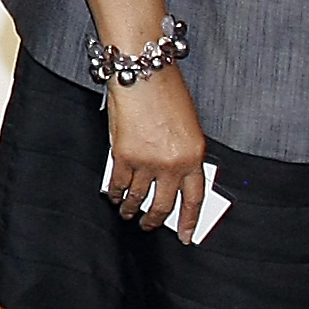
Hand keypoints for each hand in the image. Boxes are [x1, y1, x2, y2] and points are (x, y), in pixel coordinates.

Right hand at [104, 66, 209, 242]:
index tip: (187, 235)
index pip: (195, 198)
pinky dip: (115, 193)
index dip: (190, 221)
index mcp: (194, 155)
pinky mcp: (123, 156)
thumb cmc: (166, 91)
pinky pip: (118, 184)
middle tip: (150, 225)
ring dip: (132, 209)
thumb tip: (175, 175)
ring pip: (138, 198)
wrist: (143, 73)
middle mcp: (173, 163)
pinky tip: (114, 196)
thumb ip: (184, 153)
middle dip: (156, 220)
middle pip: (164, 205)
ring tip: (128, 213)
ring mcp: (147, 162)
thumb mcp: (188, 126)